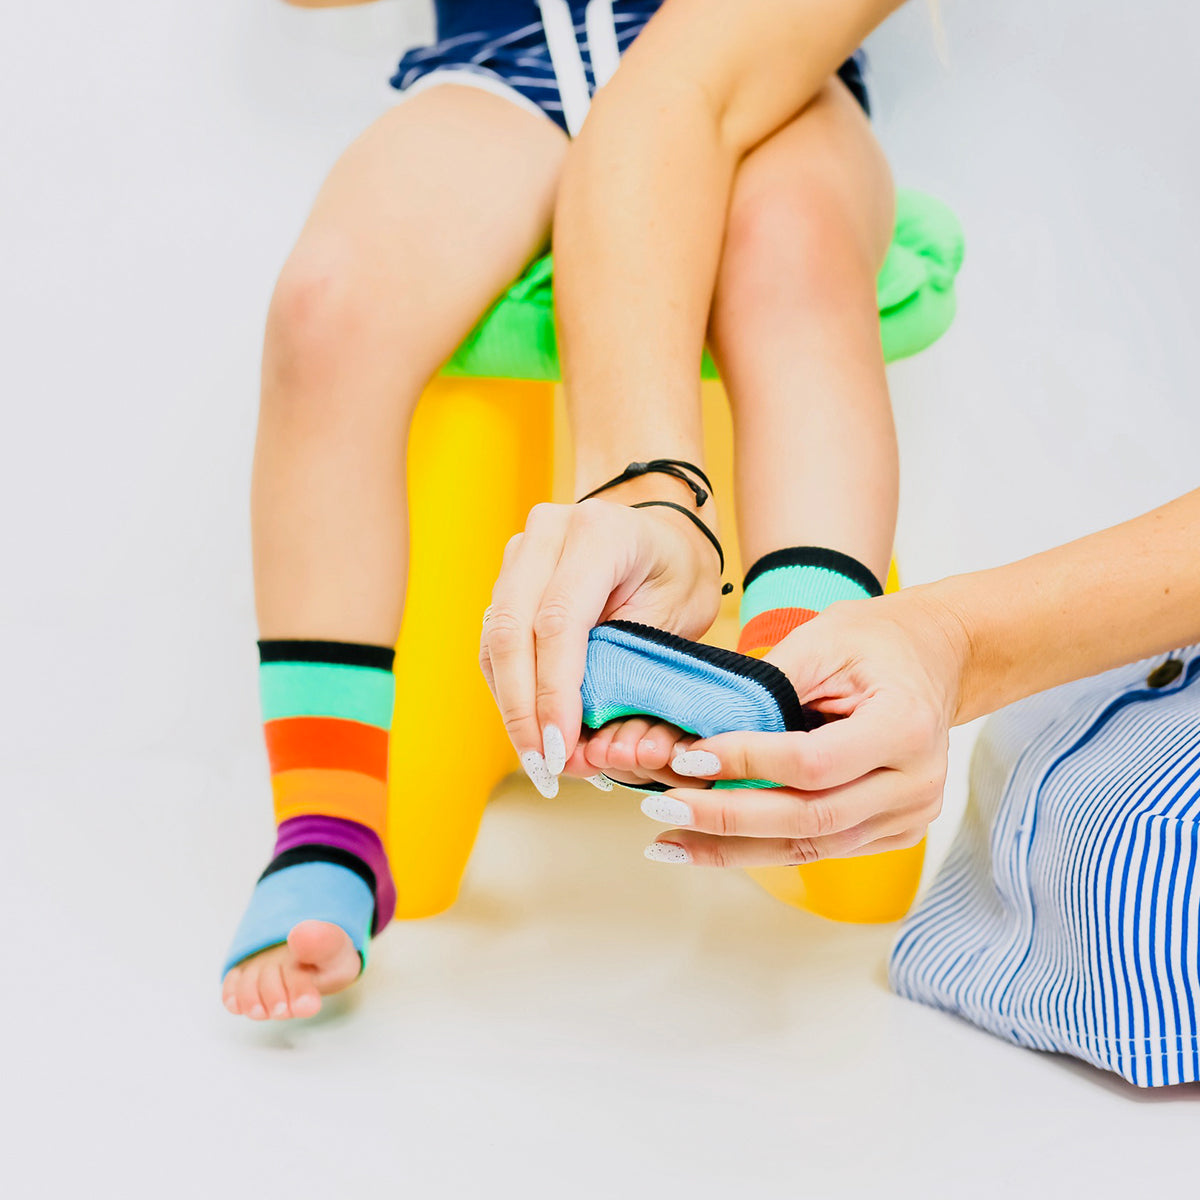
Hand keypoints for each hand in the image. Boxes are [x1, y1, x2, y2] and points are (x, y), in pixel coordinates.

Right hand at [480, 495, 721, 796]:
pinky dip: (510, 689)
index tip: (562, 747)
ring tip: (536, 758)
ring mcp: (521, 551)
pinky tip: (529, 728)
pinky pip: (496, 641)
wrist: (664, 533)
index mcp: (599, 532)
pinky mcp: (508, 577)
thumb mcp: (678, 613)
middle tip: (543, 765)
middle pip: (512, 629)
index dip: (554, 690)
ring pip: (495, 639)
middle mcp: (548, 532)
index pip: (559, 619)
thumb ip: (631, 662)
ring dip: (511, 705)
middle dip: (522, 707)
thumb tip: (589, 739)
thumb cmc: (678, 573)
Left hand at [638, 588, 971, 864]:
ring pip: (810, 846)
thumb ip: (768, 685)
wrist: (935, 658)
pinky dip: (761, 847)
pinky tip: (710, 843)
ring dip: (734, 847)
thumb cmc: (876, 641)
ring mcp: (908, 815)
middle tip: (665, 806)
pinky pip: (819, 848)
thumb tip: (701, 731)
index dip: (748, 762)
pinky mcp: (892, 833)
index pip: (814, 761)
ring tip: (670, 839)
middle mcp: (916, 784)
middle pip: (810, 817)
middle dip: (728, 816)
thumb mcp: (823, 638)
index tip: (691, 754)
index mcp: (905, 726)